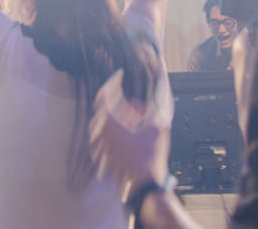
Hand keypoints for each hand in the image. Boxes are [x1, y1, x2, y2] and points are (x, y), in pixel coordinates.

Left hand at [89, 70, 169, 186]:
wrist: (144, 184)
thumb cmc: (149, 156)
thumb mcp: (158, 125)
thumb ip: (156, 106)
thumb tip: (159, 92)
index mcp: (110, 120)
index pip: (105, 92)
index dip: (113, 80)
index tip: (119, 75)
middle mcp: (99, 131)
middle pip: (101, 105)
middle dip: (114, 98)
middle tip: (126, 96)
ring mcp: (98, 143)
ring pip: (100, 121)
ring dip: (112, 114)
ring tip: (128, 115)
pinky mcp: (101, 154)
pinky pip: (101, 135)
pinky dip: (110, 129)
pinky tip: (124, 132)